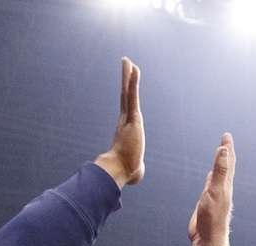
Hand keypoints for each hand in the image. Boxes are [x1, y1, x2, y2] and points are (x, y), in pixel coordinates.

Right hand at [94, 57, 144, 186]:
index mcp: (126, 128)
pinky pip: (132, 95)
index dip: (127, 94)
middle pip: (125, 94)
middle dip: (125, 79)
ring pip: (127, 92)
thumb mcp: (135, 167)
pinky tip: (133, 68)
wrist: (120, 170)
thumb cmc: (127, 171)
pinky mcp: (133, 117)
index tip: (126, 84)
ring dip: (128, 75)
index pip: (127, 107)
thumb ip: (136, 166)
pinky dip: (133, 81)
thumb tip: (136, 175)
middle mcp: (124, 120)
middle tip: (125, 64)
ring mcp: (128, 117)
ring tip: (127, 60)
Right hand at [188, 133, 235, 245]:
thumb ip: (220, 171)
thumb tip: (224, 151)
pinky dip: (211, 177)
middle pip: (225, 167)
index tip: (226, 135)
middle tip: (225, 141)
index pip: (228, 162)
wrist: (207, 239)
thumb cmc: (211, 217)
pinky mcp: (207, 203)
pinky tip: (210, 178)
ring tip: (220, 156)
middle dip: (225, 153)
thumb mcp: (215, 191)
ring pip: (219, 176)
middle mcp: (222, 189)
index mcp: (225, 185)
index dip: (227, 148)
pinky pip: (210, 185)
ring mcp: (215, 196)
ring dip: (219, 164)